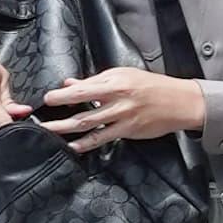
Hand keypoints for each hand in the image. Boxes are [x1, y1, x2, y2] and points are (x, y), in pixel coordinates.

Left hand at [40, 65, 205, 151]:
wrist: (181, 101)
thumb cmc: (153, 86)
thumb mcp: (124, 75)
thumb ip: (96, 81)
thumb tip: (70, 83)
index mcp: (115, 82)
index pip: (83, 88)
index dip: (63, 95)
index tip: (48, 99)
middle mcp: (118, 98)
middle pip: (82, 107)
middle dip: (59, 114)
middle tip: (41, 121)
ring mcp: (123, 116)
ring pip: (89, 124)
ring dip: (67, 130)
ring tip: (49, 133)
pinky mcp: (129, 130)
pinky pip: (103, 138)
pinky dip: (86, 144)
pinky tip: (73, 147)